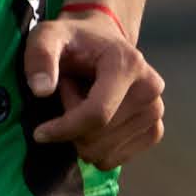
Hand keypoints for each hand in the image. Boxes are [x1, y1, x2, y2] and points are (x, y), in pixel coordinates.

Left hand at [22, 6, 166, 167]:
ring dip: (83, 135)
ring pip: (105, 152)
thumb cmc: (72, 40)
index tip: (39, 133)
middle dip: (72, 125)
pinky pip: (115, 159)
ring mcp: (155, 112)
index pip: (97, 114)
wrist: (101, 41)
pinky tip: (96, 119)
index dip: (64, 129)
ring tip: (83, 102)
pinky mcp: (154, 129)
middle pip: (99, 137)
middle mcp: (150, 89)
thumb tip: (41, 90)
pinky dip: (97, 146)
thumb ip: (40, 56)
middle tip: (69, 95)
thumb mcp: (47, 36)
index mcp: (128, 64)